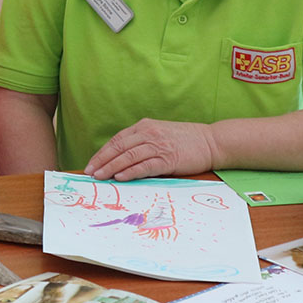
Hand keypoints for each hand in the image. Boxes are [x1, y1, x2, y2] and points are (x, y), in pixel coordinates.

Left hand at [85, 118, 217, 181]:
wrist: (212, 142)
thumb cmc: (186, 140)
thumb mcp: (160, 134)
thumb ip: (142, 142)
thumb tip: (121, 158)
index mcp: (145, 126)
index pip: (117, 140)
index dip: (102, 153)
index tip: (92, 163)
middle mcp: (149, 133)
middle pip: (119, 148)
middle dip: (102, 161)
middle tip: (90, 172)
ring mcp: (158, 145)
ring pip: (128, 157)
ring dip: (111, 167)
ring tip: (100, 176)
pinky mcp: (168, 159)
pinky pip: (144, 165)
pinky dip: (130, 171)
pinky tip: (120, 177)